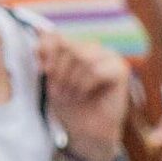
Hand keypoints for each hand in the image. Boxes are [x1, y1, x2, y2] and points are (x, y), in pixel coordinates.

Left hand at [36, 31, 129, 160]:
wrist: (86, 131)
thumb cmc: (68, 105)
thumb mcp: (51, 78)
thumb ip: (48, 54)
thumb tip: (40, 29)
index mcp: (77, 47)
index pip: (57, 36)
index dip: (46, 53)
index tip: (43, 72)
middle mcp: (95, 48)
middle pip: (69, 46)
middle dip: (59, 71)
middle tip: (59, 91)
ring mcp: (110, 57)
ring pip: (82, 58)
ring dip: (71, 81)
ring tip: (71, 95)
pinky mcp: (121, 70)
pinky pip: (96, 71)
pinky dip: (85, 85)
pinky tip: (84, 95)